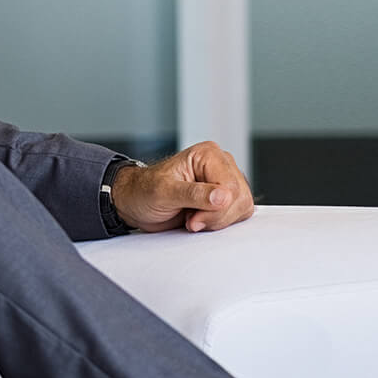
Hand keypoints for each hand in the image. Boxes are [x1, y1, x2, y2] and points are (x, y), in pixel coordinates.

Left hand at [112, 141, 255, 233]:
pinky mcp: (226, 198)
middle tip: (190, 219)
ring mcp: (225, 181)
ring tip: (192, 216)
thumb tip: (223, 197)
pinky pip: (238, 215)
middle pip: (240, 199)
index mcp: (208, 154)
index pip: (231, 187)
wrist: (136, 202)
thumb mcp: (163, 192)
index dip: (216, 209)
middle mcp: (220, 165)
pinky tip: (200, 218)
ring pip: (242, 208)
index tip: (192, 218)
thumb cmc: (144, 191)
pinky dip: (219, 223)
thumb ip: (193, 194)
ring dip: (216, 221)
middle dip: (215, 216)